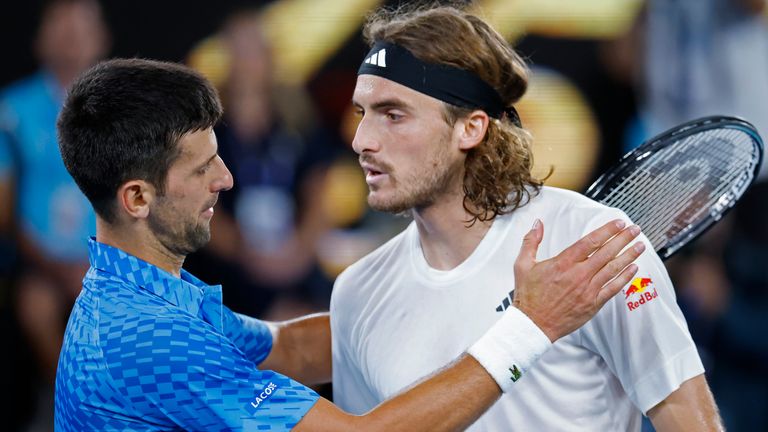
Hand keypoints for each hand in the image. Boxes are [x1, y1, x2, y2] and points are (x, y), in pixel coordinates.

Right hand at [513, 219, 644, 341]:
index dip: (607, 231)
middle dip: (623, 239)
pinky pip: (613, 288)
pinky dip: (625, 278)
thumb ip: (531, 241)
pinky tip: (633, 269)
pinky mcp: (593, 304)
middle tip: (634, 230)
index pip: (590, 241)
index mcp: (563, 263)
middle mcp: (578, 275)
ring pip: (613, 269)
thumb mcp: (522, 265)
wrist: (533, 324)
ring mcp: (587, 290)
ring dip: (629, 256)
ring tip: (640, 246)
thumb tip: (538, 224)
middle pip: (606, 252)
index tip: (618, 224)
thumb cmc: (528, 296)